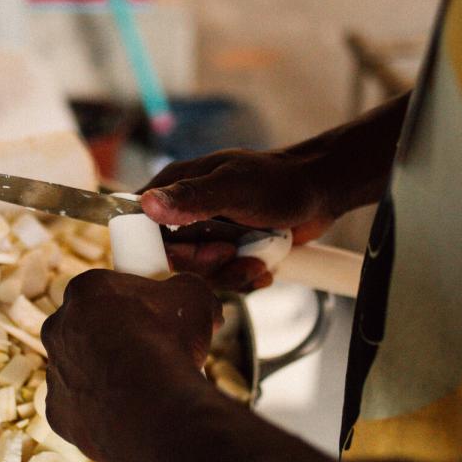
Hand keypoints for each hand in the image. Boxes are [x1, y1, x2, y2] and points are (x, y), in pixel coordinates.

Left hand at [41, 269, 221, 461]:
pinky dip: (102, 412)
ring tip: (146, 388)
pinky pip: (80, 408)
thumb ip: (188, 289)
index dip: (134, 302)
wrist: (155, 406)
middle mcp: (58, 328)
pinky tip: (131, 413)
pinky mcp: (58, 412)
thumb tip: (201, 304)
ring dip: (107, 376)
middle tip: (152, 351)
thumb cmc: (170, 344)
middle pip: (87, 328)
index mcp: (84, 291)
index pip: (106, 290)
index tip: (154, 316)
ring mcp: (54, 372)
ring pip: (81, 370)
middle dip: (115, 338)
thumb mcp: (195, 297)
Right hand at [138, 149, 337, 291]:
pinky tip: (262, 267)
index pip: (143, 228)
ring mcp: (206, 235)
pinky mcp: (227, 253)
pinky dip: (244, 280)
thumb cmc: (278, 181)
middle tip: (231, 251)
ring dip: (230, 275)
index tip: (196, 251)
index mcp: (175, 187)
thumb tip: (147, 204)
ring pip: (199, 275)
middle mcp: (185, 213)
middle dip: (205, 264)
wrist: (318, 193)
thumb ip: (192, 197)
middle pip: (172, 259)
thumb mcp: (234, 186)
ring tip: (256, 262)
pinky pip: (222, 280)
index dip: (164, 250)